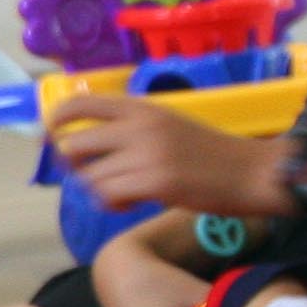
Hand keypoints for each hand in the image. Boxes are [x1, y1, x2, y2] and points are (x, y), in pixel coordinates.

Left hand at [47, 93, 283, 218]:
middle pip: (74, 145)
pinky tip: (130, 203)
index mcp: (140, 108)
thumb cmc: (209, 153)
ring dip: (98, 190)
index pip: (79, 103)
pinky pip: (108, 196)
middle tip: (94, 176)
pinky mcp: (155, 182)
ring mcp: (146, 154)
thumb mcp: (166, 125)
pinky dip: (112, 204)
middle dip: (76, 167)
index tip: (53, 137)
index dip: (56, 121)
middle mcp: (139, 126)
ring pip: (89, 177)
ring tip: (121, 192)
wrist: (252, 171)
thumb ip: (130, 129)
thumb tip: (86, 145)